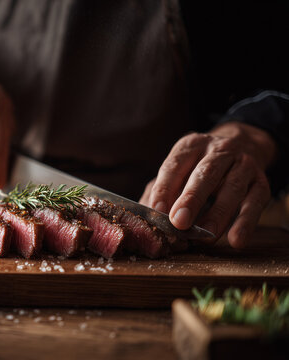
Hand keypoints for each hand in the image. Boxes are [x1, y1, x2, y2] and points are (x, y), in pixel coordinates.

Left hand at [140, 122, 276, 247]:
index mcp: (190, 146)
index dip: (164, 188)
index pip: (174, 165)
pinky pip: (255, 203)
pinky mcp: (261, 182)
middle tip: (179, 222)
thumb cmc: (198, 166)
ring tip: (206, 236)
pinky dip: (246, 222)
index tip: (156, 211)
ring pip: (232, 189)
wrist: (242, 145)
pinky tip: (235, 240)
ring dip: (218, 214)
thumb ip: (159, 191)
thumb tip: (144, 216)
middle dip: (191, 199)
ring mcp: (243, 165)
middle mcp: (218, 151)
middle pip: (205, 174)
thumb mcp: (178, 171)